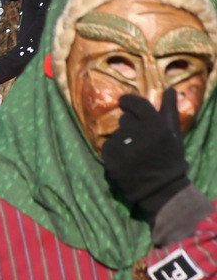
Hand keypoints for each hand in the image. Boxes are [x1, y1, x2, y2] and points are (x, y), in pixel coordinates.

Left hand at [102, 88, 189, 220]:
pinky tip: (125, 159)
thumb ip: (169, 111)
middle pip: (124, 119)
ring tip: (133, 151)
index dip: (128, 101)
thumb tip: (169, 89)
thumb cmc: (169, 158)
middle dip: (129, 125)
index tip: (125, 102)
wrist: (162, 190)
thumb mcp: (173, 134)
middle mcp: (139, 136)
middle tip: (138, 137)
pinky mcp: (112, 160)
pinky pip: (107, 146)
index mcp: (156, 127)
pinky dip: (114, 151)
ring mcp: (124, 149)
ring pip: (115, 133)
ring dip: (122, 139)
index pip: (136, 104)